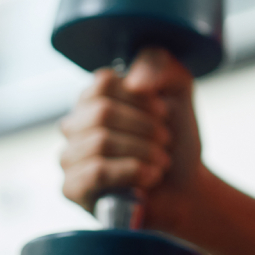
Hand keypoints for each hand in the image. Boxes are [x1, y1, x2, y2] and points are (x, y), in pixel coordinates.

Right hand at [59, 47, 204, 233]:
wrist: (185, 187)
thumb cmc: (175, 138)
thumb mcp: (178, 89)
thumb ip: (159, 65)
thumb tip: (134, 82)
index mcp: (94, 98)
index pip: (103, 82)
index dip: (140, 98)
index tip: (164, 113)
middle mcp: (75, 125)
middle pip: (101, 112)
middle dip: (145, 127)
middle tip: (165, 141)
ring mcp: (69, 157)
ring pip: (99, 142)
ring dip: (143, 151)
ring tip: (161, 162)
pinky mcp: (71, 189)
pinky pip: (95, 173)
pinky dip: (132, 172)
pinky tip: (150, 178)